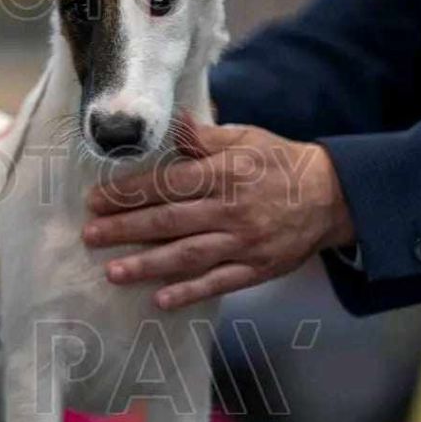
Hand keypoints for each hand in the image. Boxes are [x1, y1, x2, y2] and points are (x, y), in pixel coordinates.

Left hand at [83, 116, 354, 310]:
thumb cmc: (278, 162)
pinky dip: (190, 293)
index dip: (128, 193)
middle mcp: (232, 210)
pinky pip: (219, 283)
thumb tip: (171, 121)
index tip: (96, 200)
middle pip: (170, 222)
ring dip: (148, 265)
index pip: (167, 184)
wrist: (330, 196)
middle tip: (90, 236)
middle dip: (125, 229)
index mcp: (225, 173)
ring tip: (113, 272)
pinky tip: (161, 300)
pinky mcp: (257, 268)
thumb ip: (204, 136)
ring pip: (189, 256)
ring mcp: (244, 243)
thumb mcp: (244, 138)